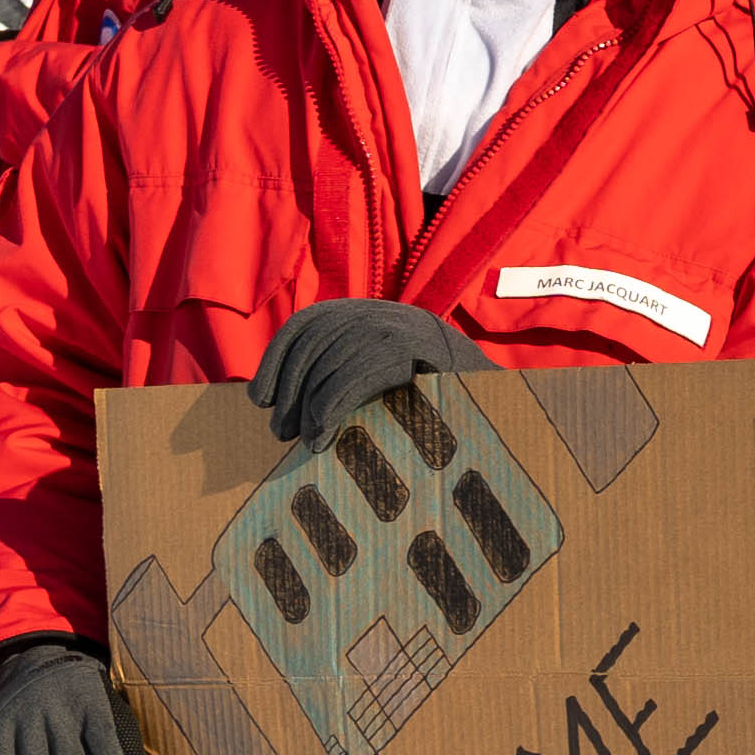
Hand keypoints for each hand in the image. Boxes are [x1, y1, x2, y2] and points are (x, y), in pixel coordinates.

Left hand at [254, 296, 491, 442]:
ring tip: (304, 441)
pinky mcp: (412, 349)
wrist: (495, 392)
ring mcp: (396, 327)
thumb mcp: (382, 375)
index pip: (304, 325)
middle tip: (279, 432)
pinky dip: (331, 408)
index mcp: (364, 313)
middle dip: (289, 392)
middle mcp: (377, 312)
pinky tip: (323, 435)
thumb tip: (284, 402)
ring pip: (331, 363)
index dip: (275, 360)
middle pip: (312, 346)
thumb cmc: (430, 396)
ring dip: (309, 407)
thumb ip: (343, 372)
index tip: (259, 398)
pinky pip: (356, 375)